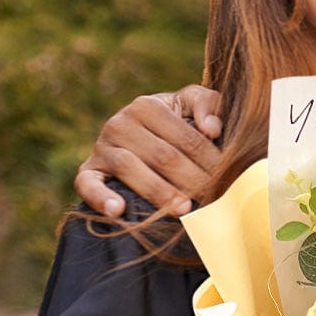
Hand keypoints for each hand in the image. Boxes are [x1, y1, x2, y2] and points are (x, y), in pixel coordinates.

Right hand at [74, 85, 222, 216]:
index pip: (185, 138)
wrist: (140, 133)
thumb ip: (208, 104)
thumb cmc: (176, 120)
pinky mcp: (89, 169)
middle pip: (162, 156)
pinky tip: (118, 211)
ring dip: (159, 192)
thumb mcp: (193, 104)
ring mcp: (102, 147)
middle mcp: (120, 123)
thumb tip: (211, 128)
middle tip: (213, 199)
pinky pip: (87, 184)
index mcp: (148, 106)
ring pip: (131, 169)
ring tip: (183, 209)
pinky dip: (100, 197)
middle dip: (191, 180)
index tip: (227, 178)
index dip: (209, 160)